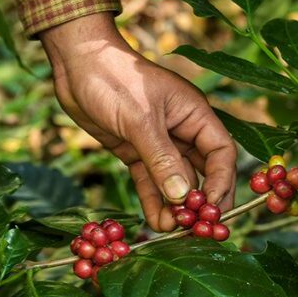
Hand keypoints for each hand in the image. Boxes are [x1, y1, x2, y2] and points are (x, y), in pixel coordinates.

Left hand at [40, 13, 235, 230]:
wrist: (77, 64)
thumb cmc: (114, 79)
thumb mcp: (140, 119)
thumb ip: (162, 158)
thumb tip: (184, 197)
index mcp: (193, 114)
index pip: (220, 153)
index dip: (221, 182)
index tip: (212, 210)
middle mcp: (180, 130)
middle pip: (202, 171)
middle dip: (200, 200)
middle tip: (197, 229)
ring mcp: (157, 142)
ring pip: (174, 180)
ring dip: (174, 206)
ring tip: (171, 231)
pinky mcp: (134, 150)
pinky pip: (149, 180)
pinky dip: (153, 200)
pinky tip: (155, 222)